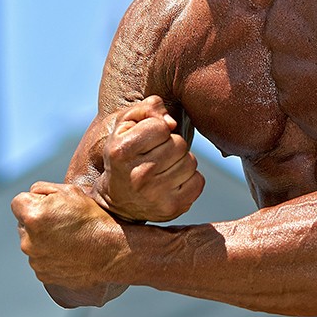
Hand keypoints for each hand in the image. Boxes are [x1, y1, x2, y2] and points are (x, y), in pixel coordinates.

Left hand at [12, 181, 128, 306]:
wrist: (112, 252)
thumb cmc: (93, 219)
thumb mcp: (70, 191)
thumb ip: (43, 189)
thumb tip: (31, 194)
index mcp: (32, 217)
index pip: (18, 202)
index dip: (33, 201)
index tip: (49, 206)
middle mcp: (28, 240)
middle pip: (23, 224)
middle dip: (36, 222)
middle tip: (62, 222)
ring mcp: (35, 260)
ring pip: (32, 243)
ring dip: (43, 240)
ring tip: (69, 239)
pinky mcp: (42, 274)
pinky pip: (40, 260)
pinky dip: (49, 256)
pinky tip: (69, 252)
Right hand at [94, 96, 203, 222]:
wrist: (118, 200)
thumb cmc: (124, 154)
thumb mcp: (124, 126)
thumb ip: (146, 109)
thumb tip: (171, 123)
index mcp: (122, 151)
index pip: (160, 127)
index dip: (157, 129)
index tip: (146, 140)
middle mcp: (138, 175)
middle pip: (179, 144)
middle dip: (171, 145)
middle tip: (156, 155)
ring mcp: (156, 194)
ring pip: (191, 161)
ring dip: (181, 161)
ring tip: (164, 168)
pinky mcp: (172, 208)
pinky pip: (198, 181)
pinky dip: (190, 178)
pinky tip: (173, 181)